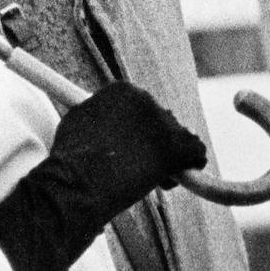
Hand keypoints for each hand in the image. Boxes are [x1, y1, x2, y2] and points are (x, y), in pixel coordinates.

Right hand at [0, 81, 206, 270]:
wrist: (78, 181)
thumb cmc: (73, 156)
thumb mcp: (80, 119)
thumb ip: (101, 113)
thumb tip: (105, 118)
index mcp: (121, 89)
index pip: (142, 105)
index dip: (138, 128)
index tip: (129, 145)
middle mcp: (144, 98)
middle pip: (162, 119)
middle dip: (154, 141)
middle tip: (138, 164)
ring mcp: (161, 121)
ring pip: (178, 138)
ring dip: (166, 156)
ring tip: (144, 175)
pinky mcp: (174, 146)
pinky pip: (196, 153)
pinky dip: (188, 166)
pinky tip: (169, 178)